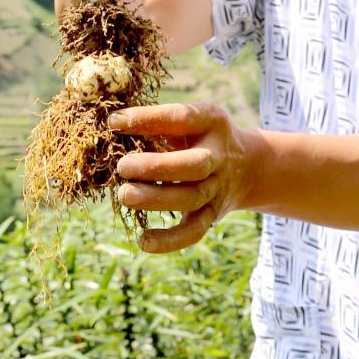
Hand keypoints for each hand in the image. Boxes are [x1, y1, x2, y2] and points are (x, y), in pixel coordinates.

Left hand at [106, 101, 260, 253]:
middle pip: (194, 164)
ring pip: (191, 198)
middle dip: (157, 167)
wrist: (246, 165)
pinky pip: (194, 232)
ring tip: (124, 195)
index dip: (148, 119)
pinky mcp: (212, 215)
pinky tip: (143, 240)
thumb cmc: (198, 136)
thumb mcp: (189, 120)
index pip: (181, 117)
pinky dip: (169, 241)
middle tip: (123, 166)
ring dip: (156, 199)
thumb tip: (112, 126)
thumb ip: (158, 122)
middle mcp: (219, 154)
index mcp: (211, 121)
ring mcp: (218, 187)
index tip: (114, 122)